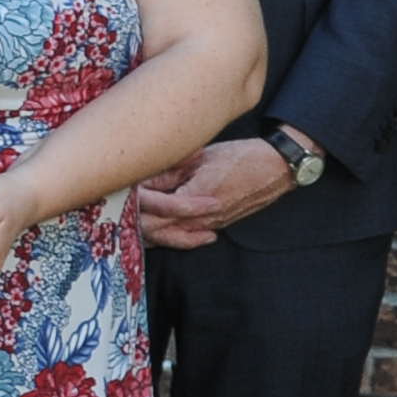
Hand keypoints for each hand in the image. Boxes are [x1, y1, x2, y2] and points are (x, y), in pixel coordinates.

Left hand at [134, 136, 289, 248]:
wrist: (276, 168)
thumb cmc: (241, 157)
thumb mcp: (200, 158)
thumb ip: (170, 173)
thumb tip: (143, 180)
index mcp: (195, 197)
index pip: (154, 208)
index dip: (135, 199)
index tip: (126, 186)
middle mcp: (201, 218)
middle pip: (154, 230)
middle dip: (134, 218)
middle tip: (120, 205)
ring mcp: (209, 225)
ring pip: (167, 238)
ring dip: (147, 229)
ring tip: (132, 216)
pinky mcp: (216, 226)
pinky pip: (183, 237)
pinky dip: (166, 234)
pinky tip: (155, 226)